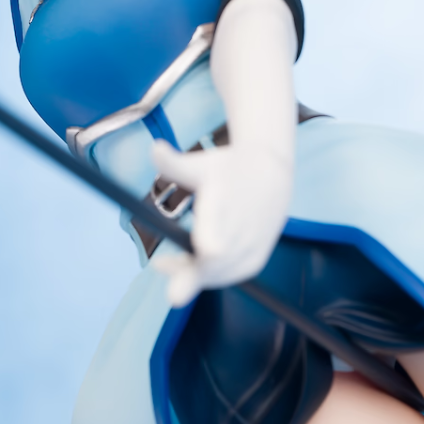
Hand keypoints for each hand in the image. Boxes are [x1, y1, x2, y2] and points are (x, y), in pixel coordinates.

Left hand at [151, 139, 292, 306]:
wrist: (271, 174)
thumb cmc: (229, 169)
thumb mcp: (201, 165)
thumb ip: (174, 164)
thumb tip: (153, 148)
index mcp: (224, 212)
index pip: (211, 252)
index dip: (191, 270)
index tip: (161, 268)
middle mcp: (242, 236)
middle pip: (209, 270)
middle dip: (182, 271)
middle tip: (161, 263)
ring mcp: (252, 251)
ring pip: (217, 276)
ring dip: (193, 274)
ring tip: (174, 261)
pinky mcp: (256, 261)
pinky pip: (229, 276)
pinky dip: (210, 274)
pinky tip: (198, 262)